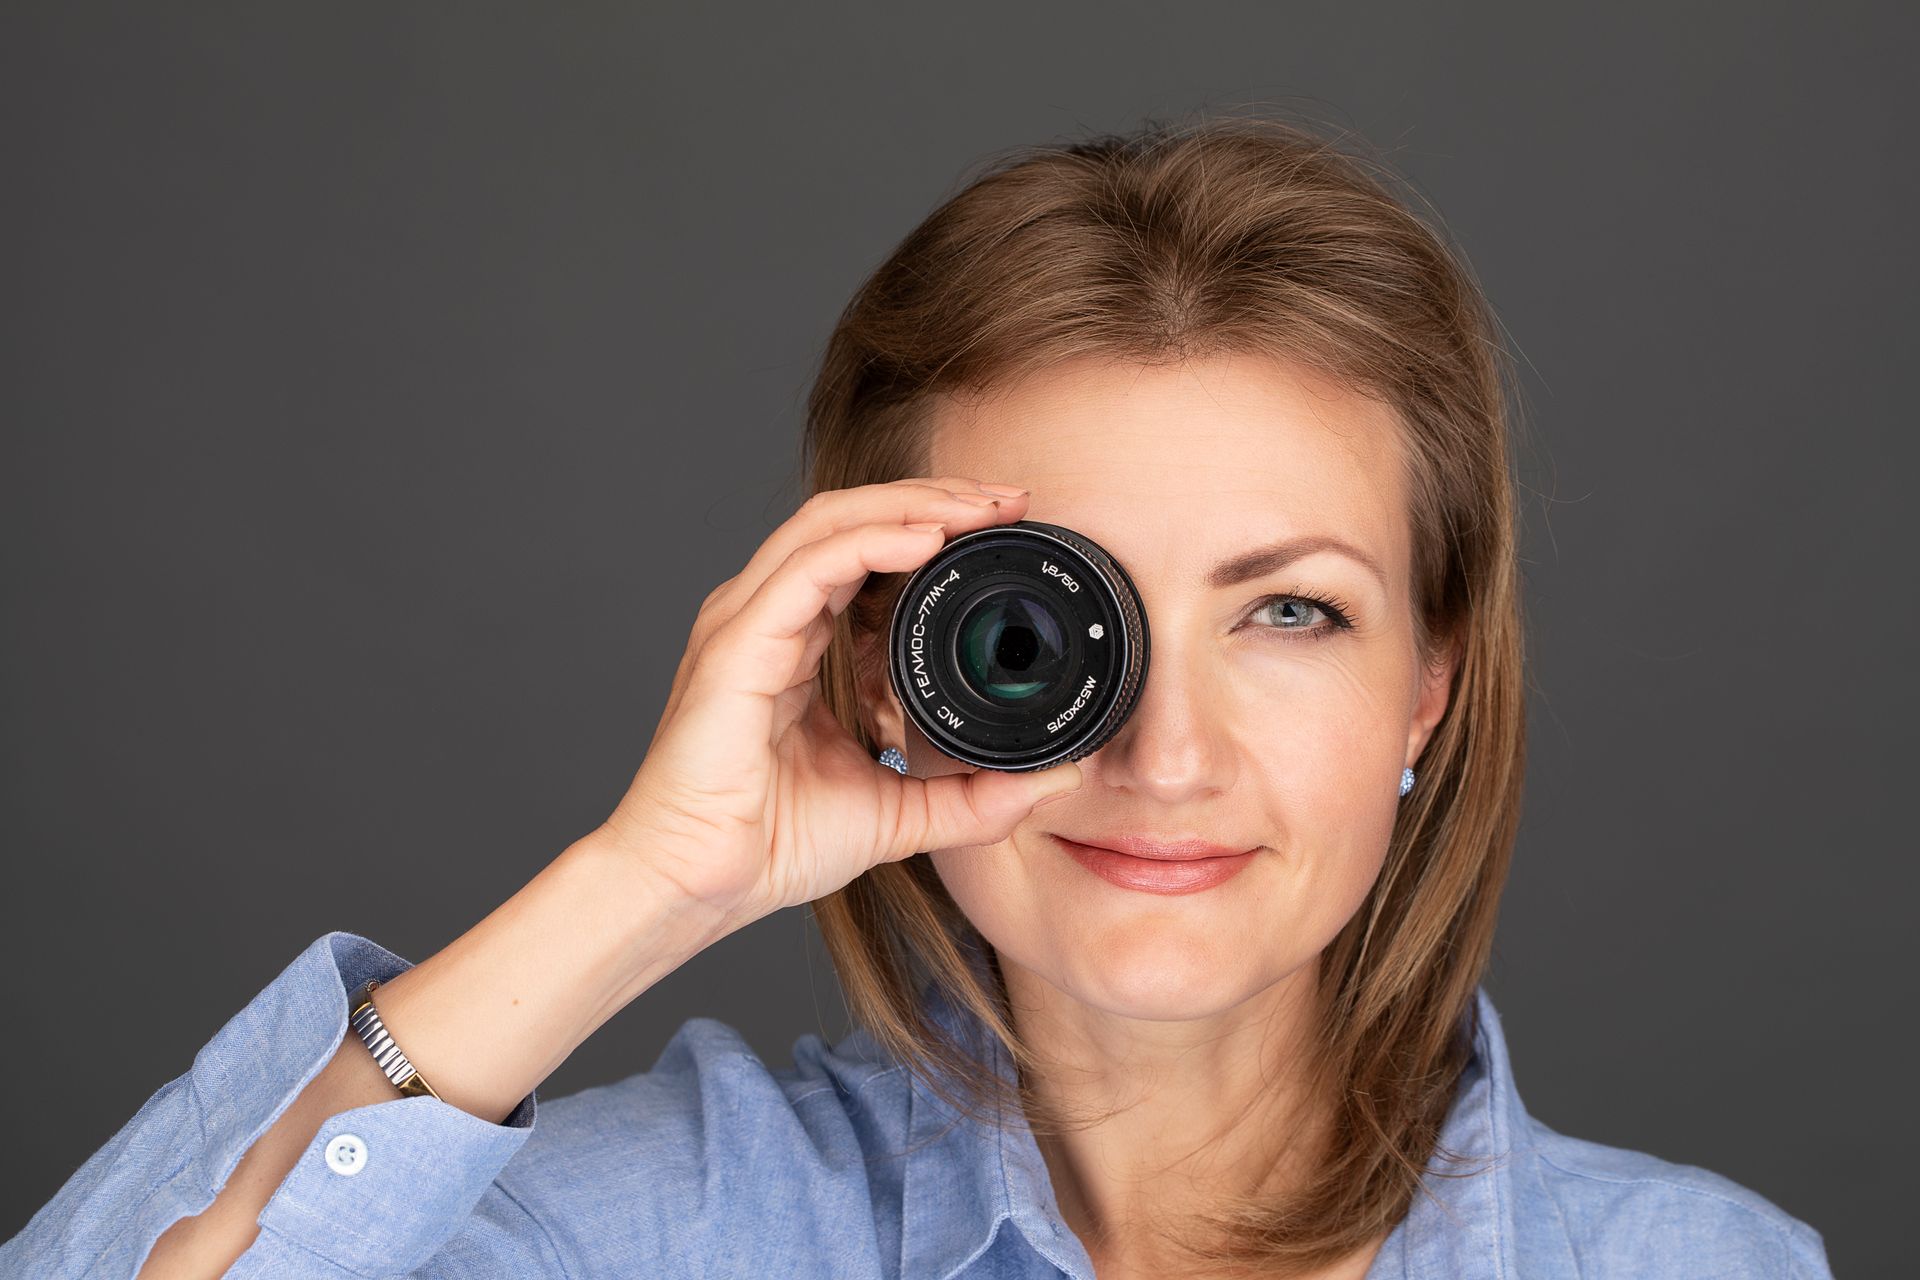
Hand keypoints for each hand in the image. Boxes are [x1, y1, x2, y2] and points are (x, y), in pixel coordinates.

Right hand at [595, 477, 1082, 930]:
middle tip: (1007, 499)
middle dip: (933, 497)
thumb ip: (972, 797)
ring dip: (910, 504)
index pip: (862, 551)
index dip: (931, 525)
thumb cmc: (768, 845)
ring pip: (829, 524)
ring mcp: (745, 623)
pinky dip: (870, 542)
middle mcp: (765, 616)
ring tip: (978, 507)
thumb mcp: (899, 814)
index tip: (1000, 527)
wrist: (698, 886)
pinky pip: (808, 568)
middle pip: (850, 519)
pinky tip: (926, 539)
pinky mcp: (735, 644)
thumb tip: (1052, 780)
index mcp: (792, 640)